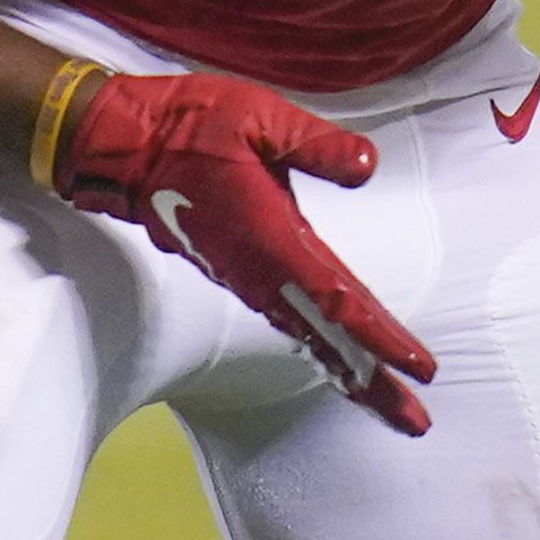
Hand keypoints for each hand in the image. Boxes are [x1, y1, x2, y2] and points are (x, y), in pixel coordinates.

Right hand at [42, 63, 434, 432]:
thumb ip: (316, 146)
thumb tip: (366, 166)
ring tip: (386, 401)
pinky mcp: (236, 269)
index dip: (382, 337)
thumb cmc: (189, 125)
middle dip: (373, 381)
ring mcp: (245, 275)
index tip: (420, 369)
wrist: (119, 147)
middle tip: (416, 421)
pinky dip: (319, 346)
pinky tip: (338, 357)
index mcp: (273, 238)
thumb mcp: (260, 118)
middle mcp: (260, 270)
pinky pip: (287, 319)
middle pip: (327, 338)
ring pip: (307, 335)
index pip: (339, 301)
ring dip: (349, 370)